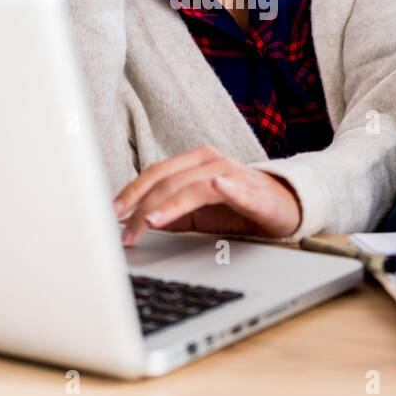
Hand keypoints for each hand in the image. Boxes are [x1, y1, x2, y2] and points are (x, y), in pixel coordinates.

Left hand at [112, 145, 302, 245]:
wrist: (285, 207)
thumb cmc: (237, 208)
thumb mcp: (195, 212)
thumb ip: (166, 213)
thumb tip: (128, 223)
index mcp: (194, 162)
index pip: (155, 174)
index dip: (131, 192)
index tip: (111, 214)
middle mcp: (211, 162)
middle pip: (168, 181)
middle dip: (142, 207)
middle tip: (127, 233)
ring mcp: (233, 174)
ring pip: (194, 187)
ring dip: (170, 205)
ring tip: (150, 221)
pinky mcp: (255, 192)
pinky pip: (239, 189)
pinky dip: (228, 186)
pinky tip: (218, 185)